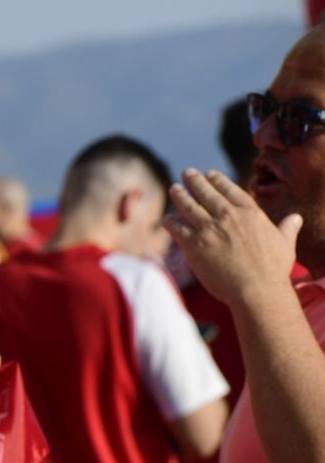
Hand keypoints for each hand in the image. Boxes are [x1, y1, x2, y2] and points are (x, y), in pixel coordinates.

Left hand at [164, 167, 301, 309]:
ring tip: (174, 189)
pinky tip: (167, 219)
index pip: (230, 189)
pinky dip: (171, 222)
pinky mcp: (194, 245)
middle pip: (206, 193)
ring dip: (180, 196)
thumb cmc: (273, 269)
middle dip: (195, 181)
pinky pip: (177, 228)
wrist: (256, 289)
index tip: (210, 173)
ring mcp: (209, 229)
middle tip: (187, 173)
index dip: (218, 180)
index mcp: (250, 212)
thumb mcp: (285, 243)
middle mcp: (228, 216)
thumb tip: (296, 218)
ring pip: (189, 207)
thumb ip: (287, 228)